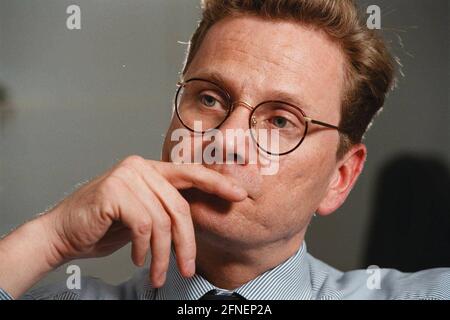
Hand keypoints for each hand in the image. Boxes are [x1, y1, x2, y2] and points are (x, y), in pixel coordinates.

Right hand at [43, 155, 246, 286]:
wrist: (61, 234)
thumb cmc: (103, 226)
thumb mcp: (142, 214)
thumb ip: (165, 208)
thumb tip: (197, 216)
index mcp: (150, 169)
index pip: (191, 173)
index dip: (217, 184)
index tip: (239, 195)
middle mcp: (140, 166)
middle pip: (179, 205)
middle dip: (187, 242)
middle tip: (187, 267)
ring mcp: (126, 176)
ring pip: (162, 220)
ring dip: (163, 254)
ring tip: (159, 273)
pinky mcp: (114, 191)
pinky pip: (143, 225)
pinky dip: (144, 249)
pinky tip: (137, 259)